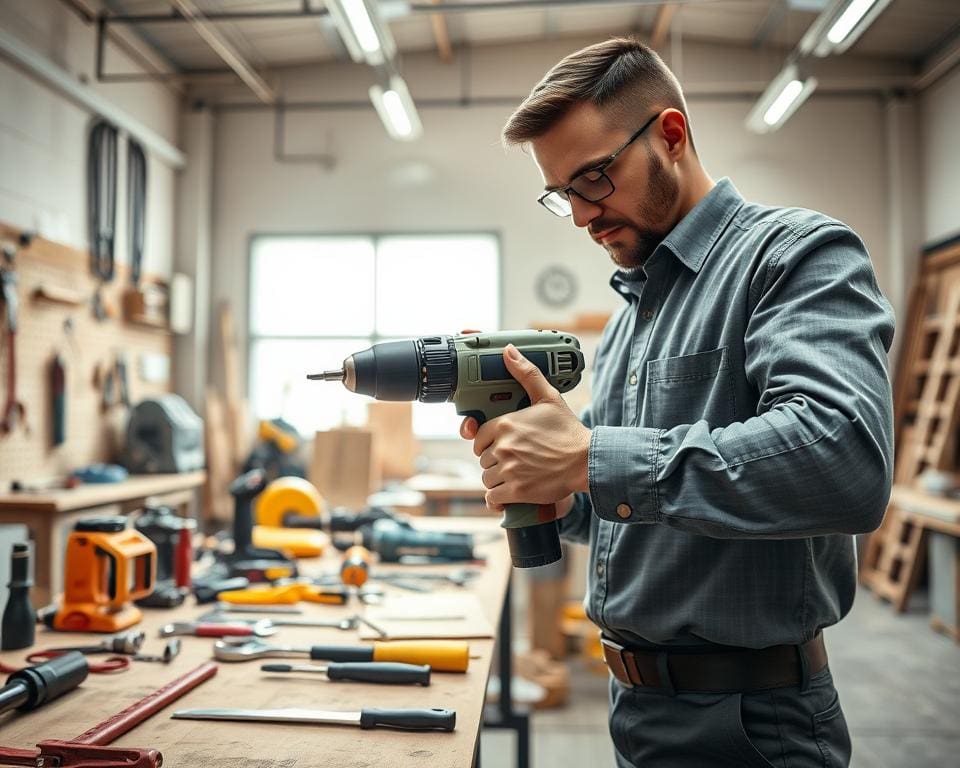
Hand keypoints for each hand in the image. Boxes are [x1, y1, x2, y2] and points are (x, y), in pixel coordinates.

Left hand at [459, 344, 590, 512]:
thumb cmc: (568, 431)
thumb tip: (508, 351)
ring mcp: (509, 470)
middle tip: (513, 460)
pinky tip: (507, 495)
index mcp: (505, 424)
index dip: (487, 443)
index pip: (478, 436)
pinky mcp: (516, 491)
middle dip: (494, 461)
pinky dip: (497, 499)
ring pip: (487, 478)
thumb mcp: (548, 397)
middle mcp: (503, 446)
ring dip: (496, 480)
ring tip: (514, 476)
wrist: (586, 460)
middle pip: (483, 458)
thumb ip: (526, 374)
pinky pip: (493, 498)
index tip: (499, 445)